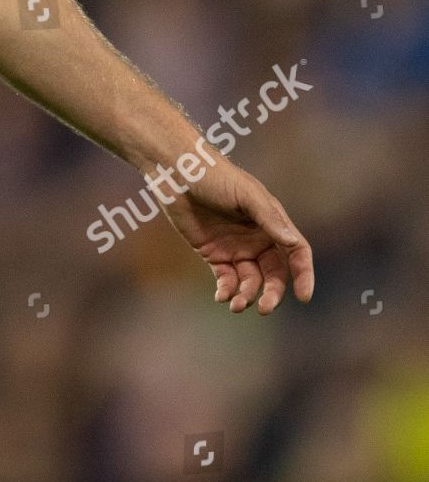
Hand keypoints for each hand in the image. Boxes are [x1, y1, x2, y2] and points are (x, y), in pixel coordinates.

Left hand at [155, 161, 313, 314]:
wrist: (178, 173)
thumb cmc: (215, 176)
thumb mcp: (246, 194)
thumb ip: (269, 218)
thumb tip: (293, 242)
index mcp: (272, 222)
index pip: (296, 253)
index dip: (304, 274)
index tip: (304, 297)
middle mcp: (258, 238)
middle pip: (274, 274)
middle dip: (272, 293)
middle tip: (263, 308)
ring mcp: (236, 248)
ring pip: (250, 281)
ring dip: (247, 296)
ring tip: (236, 304)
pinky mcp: (214, 254)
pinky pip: (226, 279)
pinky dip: (227, 291)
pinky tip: (221, 296)